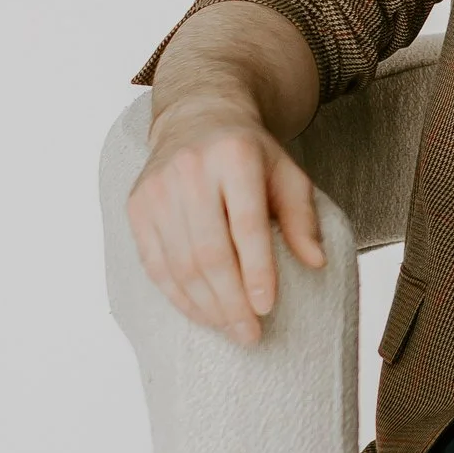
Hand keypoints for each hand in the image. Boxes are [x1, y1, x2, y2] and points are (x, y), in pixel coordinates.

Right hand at [128, 102, 325, 345]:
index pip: (246, 225)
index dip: (256, 271)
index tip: (267, 308)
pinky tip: (202, 315)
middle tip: (250, 334)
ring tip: (231, 329)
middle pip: (209, 251)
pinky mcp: (136, 206)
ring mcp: (157, 188)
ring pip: (180, 263)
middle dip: (230, 300)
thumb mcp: (288, 173)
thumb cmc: (252, 155)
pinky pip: (155, 263)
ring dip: (206, 305)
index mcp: (234, 156)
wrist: (198, 118)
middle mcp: (189, 169)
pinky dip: (178, 296)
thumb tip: (317, 262)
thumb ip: (302, 217)